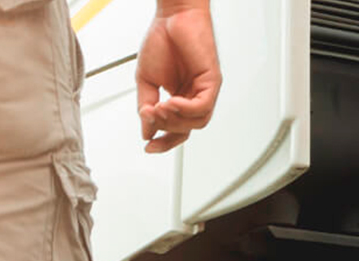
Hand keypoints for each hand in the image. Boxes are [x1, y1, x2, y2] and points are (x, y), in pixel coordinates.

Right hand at [136, 1, 221, 153]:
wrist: (172, 15)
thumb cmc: (161, 39)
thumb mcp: (145, 82)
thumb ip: (146, 108)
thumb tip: (146, 131)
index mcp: (179, 97)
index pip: (176, 129)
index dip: (163, 142)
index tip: (148, 146)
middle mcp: (194, 95)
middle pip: (185, 130)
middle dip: (165, 128)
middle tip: (150, 115)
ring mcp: (205, 88)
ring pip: (196, 123)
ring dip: (175, 120)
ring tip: (160, 108)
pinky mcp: (213, 79)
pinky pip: (202, 106)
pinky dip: (185, 109)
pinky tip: (171, 101)